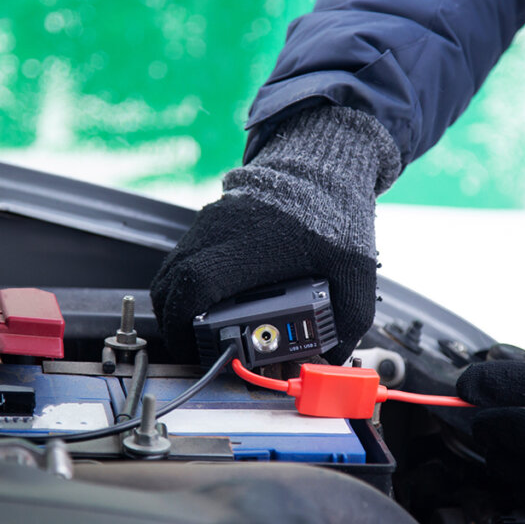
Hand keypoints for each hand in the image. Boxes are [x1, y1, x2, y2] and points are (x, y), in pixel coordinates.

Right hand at [150, 107, 399, 363]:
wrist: (324, 165)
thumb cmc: (337, 215)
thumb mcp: (354, 272)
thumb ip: (349, 320)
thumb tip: (331, 357)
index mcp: (253, 247)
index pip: (197, 284)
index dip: (186, 322)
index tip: (198, 348)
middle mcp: (221, 232)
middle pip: (170, 283)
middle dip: (174, 323)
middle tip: (194, 348)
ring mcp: (211, 223)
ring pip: (170, 270)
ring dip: (175, 304)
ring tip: (197, 331)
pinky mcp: (210, 220)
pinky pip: (180, 257)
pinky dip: (183, 283)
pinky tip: (205, 300)